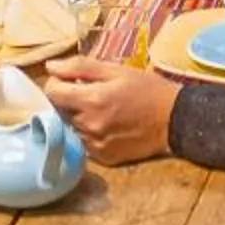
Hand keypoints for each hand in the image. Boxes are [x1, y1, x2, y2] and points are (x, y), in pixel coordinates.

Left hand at [44, 55, 181, 164]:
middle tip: (90, 92)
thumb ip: (80, 66)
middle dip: (69, 99)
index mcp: (91, 100)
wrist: (175, 120)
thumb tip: (50, 67)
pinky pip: (84, 142)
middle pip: (59, 110)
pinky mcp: (103, 158)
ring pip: (71, 127)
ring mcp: (95, 144)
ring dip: (78, 116)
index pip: (51, 93)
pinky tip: (107, 124)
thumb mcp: (116, 70)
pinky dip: (89, 132)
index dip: (57, 83)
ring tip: (102, 108)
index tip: (70, 79)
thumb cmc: (147, 89)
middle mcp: (89, 125)